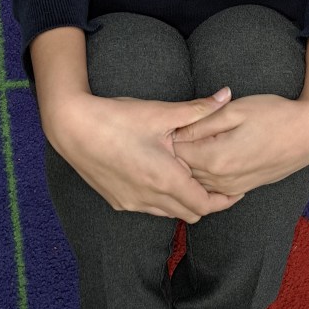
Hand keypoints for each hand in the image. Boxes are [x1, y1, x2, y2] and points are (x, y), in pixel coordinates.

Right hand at [45, 88, 244, 223]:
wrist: (72, 127)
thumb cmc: (117, 118)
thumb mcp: (161, 112)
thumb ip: (198, 109)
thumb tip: (227, 95)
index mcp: (165, 179)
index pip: (205, 206)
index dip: (224, 200)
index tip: (236, 188)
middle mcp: (149, 198)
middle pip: (190, 213)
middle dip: (207, 200)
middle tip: (218, 180)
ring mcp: (131, 202)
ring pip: (169, 212)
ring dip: (183, 200)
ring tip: (192, 176)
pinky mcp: (117, 201)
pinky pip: (149, 208)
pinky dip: (162, 198)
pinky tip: (162, 174)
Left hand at [171, 94, 308, 195]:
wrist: (308, 134)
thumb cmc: (274, 115)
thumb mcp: (236, 110)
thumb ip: (203, 121)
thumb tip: (176, 130)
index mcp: (215, 158)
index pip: (176, 153)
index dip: (169, 136)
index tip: (170, 122)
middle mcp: (221, 179)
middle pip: (183, 170)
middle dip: (175, 153)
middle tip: (175, 130)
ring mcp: (232, 187)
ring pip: (196, 180)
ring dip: (188, 164)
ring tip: (191, 141)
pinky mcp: (242, 188)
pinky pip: (212, 188)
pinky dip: (203, 175)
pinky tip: (206, 157)